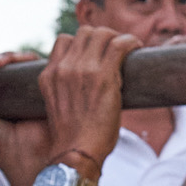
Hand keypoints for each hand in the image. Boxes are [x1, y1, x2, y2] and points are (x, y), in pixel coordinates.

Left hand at [0, 51, 54, 185]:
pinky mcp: (47, 83)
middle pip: (0, 62)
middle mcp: (12, 90)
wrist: (30, 158)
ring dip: (4, 56)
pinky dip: (24, 58)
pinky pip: (36, 64)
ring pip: (17, 60)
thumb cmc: (1, 146)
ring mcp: (29, 86)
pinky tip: (13, 63)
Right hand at [38, 26, 141, 172]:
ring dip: (116, 37)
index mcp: (49, 75)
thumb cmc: (72, 137)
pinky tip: (137, 48)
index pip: (64, 41)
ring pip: (101, 33)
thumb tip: (87, 86)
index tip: (96, 53)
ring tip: (127, 48)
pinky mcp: (103, 76)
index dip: (82, 44)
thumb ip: (66, 89)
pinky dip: (130, 42)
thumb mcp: (58, 106)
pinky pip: (119, 44)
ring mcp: (82, 70)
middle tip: (115, 49)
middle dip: (101, 37)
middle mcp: (63, 68)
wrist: (77, 153)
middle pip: (84, 32)